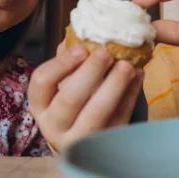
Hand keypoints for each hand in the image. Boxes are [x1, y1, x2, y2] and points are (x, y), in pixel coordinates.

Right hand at [28, 42, 143, 151]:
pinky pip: (119, 118)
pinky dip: (130, 95)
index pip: (41, 81)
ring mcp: (79, 139)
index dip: (61, 63)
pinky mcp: (105, 144)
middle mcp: (54, 125)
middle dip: (90, 72)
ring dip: (113, 85)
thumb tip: (84, 33)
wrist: (84, 143)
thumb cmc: (73, 102)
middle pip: (69, 98)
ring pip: (96, 113)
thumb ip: (70, 61)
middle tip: (107, 52)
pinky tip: (138, 76)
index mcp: (40, 104)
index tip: (81, 48)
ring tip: (127, 65)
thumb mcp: (63, 84)